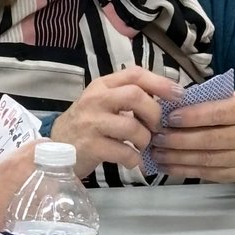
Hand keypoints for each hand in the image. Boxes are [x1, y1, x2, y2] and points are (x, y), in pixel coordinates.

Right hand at [50, 67, 185, 176]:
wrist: (55, 150)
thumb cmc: (86, 126)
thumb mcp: (101, 104)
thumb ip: (127, 98)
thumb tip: (167, 100)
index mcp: (101, 86)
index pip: (135, 74)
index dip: (160, 83)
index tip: (179, 95)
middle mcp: (95, 100)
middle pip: (136, 96)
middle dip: (154, 113)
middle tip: (156, 128)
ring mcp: (91, 123)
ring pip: (133, 127)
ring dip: (145, 140)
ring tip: (141, 146)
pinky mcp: (91, 147)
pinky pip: (125, 152)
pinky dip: (134, 159)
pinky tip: (131, 161)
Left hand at [148, 91, 234, 181]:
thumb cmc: (232, 113)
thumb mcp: (225, 99)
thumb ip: (202, 101)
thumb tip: (168, 106)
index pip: (218, 113)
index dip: (192, 116)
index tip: (169, 118)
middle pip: (211, 139)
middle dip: (179, 140)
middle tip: (157, 138)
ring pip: (206, 159)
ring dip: (177, 157)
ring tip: (156, 153)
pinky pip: (206, 174)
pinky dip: (182, 170)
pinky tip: (166, 166)